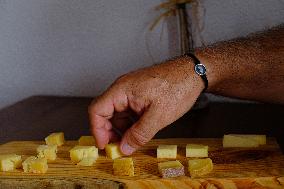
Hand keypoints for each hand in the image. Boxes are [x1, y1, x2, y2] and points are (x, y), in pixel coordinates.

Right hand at [88, 57, 204, 154]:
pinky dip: (130, 123)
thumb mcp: (158, 116)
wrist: (193, 73)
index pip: (96, 110)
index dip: (97, 130)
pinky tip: (139, 131)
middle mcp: (122, 88)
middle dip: (109, 131)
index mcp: (121, 90)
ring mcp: (130, 90)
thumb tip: (124, 148)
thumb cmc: (177, 87)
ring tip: (131, 142)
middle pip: (105, 112)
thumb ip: (139, 134)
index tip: (105, 146)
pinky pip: (128, 110)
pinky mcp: (139, 93)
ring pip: (117, 113)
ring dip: (121, 129)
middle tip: (118, 147)